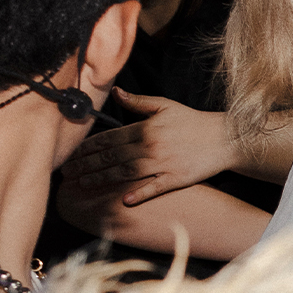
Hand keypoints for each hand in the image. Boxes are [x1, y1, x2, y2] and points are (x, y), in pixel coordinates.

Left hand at [53, 92, 242, 218]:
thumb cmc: (193, 122)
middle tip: (67, 171)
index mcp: (145, 128)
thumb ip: (138, 102)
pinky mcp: (176, 179)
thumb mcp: (165, 106)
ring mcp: (163, 164)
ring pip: (126, 172)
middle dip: (87, 164)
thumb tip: (115, 92)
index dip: (88, 146)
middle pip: (112, 156)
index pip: (109, 138)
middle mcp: (150, 146)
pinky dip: (140, 194)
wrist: (225, 138)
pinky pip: (154, 188)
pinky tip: (124, 201)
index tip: (71, 153)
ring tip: (82, 185)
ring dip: (102, 179)